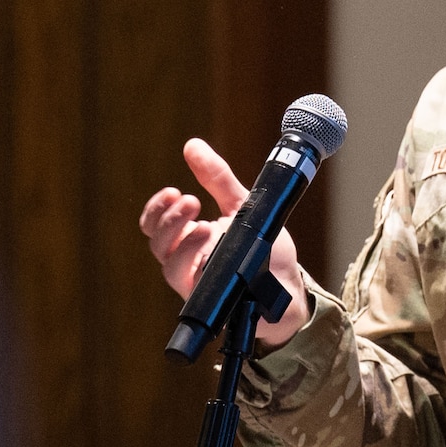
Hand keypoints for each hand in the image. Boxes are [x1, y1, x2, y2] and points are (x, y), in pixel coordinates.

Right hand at [139, 138, 310, 347]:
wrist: (289, 284)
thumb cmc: (264, 250)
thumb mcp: (242, 207)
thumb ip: (217, 179)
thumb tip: (192, 145)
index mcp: (189, 240)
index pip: (156, 226)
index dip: (156, 210)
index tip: (172, 192)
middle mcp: (187, 262)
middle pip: (158, 244)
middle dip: (169, 221)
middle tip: (190, 201)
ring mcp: (197, 284)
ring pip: (170, 268)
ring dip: (183, 244)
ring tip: (204, 225)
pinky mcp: (212, 301)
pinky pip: (195, 289)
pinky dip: (200, 269)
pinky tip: (214, 252)